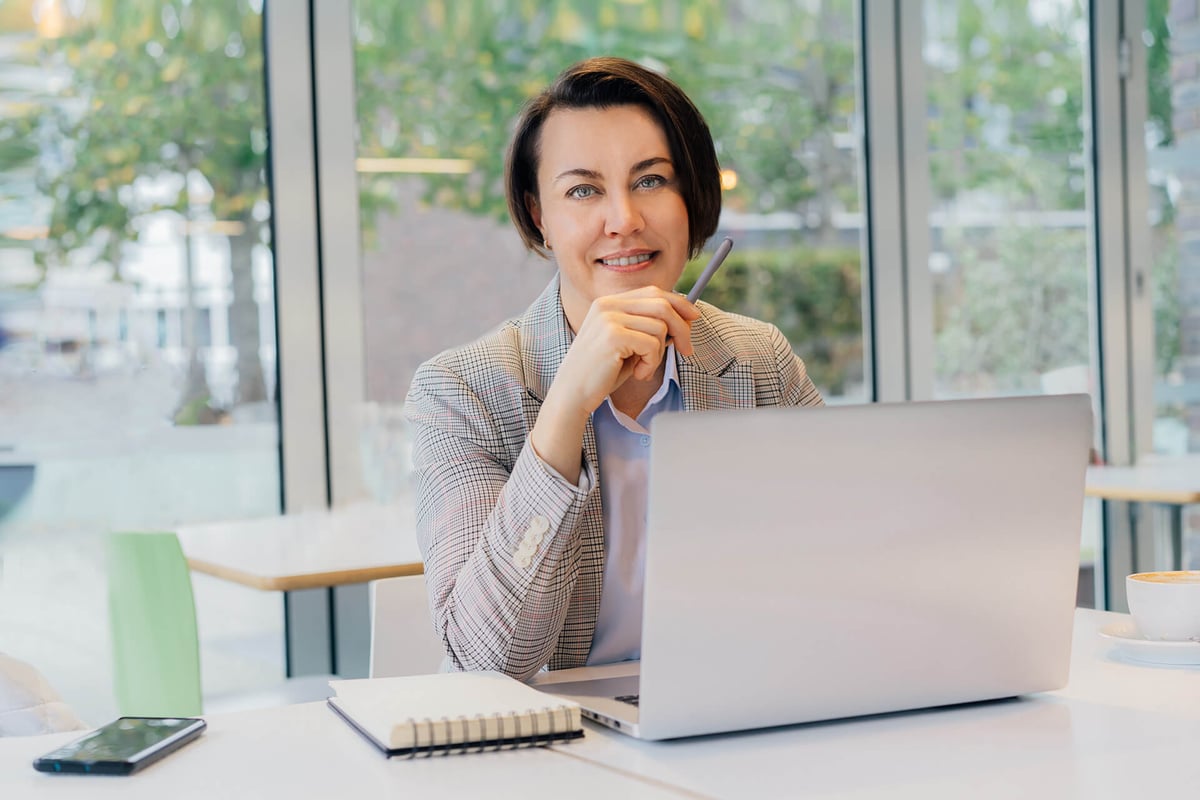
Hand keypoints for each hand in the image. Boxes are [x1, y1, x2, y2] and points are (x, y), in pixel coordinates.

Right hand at [554, 286, 698, 416]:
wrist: (573, 393)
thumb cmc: (602, 372)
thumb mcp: (628, 344)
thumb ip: (648, 328)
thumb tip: (683, 320)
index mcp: (609, 302)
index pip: (653, 292)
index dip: (678, 303)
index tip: (694, 318)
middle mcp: (608, 304)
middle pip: (662, 304)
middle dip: (682, 328)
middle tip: (687, 350)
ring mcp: (609, 318)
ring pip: (660, 327)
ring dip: (659, 353)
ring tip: (644, 368)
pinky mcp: (613, 335)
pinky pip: (652, 344)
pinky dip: (652, 363)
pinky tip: (637, 373)